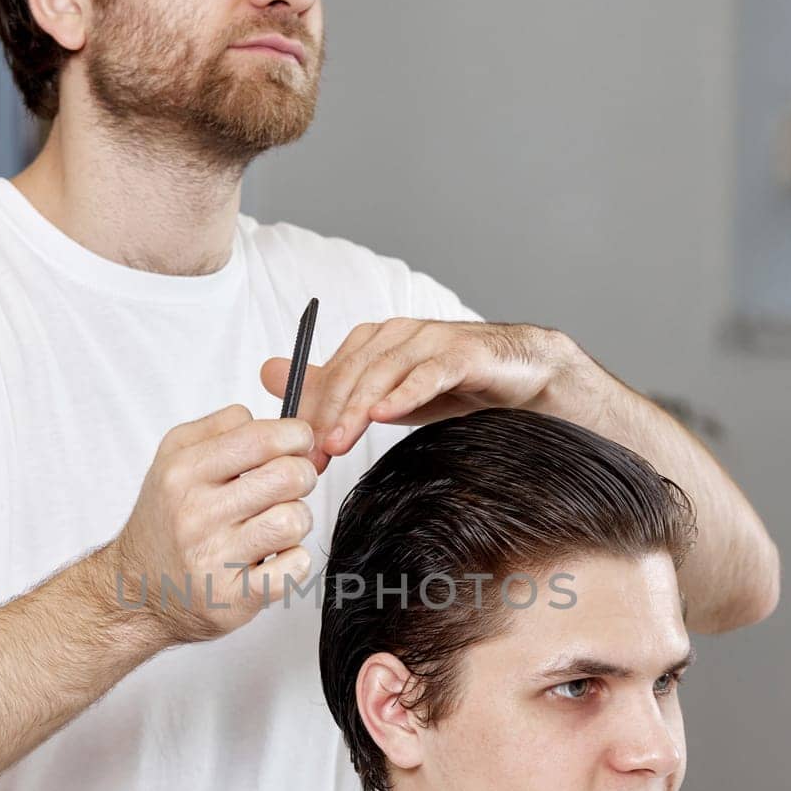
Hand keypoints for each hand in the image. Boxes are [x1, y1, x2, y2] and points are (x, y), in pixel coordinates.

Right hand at [108, 404, 318, 644]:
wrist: (137, 590)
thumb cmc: (165, 522)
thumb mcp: (172, 459)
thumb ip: (218, 428)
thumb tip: (263, 418)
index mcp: (183, 473)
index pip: (259, 438)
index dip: (295, 435)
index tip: (299, 442)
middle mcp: (196, 514)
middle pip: (287, 476)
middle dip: (302, 476)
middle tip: (290, 486)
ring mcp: (215, 558)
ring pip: (293, 520)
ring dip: (297, 520)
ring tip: (276, 524)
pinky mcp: (233, 597)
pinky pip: (293, 568)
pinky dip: (295, 561)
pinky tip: (275, 557)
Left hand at [260, 318, 567, 471]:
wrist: (524, 380)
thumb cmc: (454, 386)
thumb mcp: (385, 394)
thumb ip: (331, 386)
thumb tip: (267, 372)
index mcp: (374, 342)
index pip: (330, 376)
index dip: (310, 415)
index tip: (295, 456)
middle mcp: (398, 334)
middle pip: (352, 373)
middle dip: (327, 416)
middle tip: (311, 456)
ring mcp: (432, 340)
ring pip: (384, 371)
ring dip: (357, 407)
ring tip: (338, 442)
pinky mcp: (466, 353)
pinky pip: (431, 372)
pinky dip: (407, 391)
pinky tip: (387, 412)